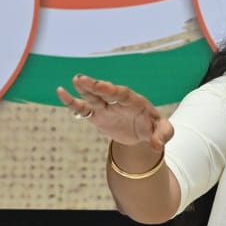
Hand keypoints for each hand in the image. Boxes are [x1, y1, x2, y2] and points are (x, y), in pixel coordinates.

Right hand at [55, 74, 172, 150]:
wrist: (142, 132)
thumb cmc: (153, 128)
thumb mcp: (164, 131)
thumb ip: (162, 135)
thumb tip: (156, 147)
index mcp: (134, 101)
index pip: (122, 94)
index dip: (111, 90)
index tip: (102, 85)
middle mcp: (118, 101)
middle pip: (105, 92)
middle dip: (94, 86)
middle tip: (81, 79)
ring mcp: (106, 107)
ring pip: (92, 97)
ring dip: (83, 89)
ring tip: (74, 80)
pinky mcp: (96, 115)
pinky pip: (82, 108)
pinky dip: (71, 102)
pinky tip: (60, 93)